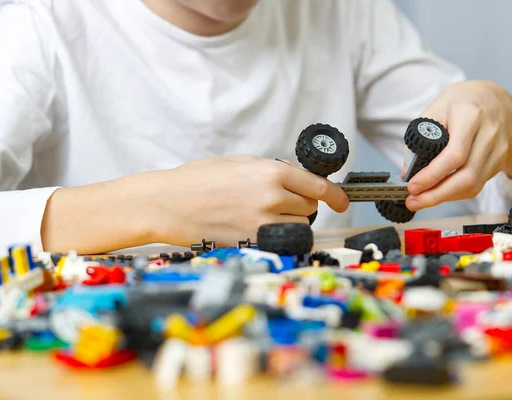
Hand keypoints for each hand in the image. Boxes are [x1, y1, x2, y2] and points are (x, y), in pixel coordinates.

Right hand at [42, 156, 348, 253]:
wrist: (168, 203)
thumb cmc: (197, 180)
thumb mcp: (239, 162)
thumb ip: (272, 170)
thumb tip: (296, 179)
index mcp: (270, 172)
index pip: (317, 186)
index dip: (335, 195)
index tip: (342, 201)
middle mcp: (271, 198)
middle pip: (309, 207)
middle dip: (301, 204)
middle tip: (280, 202)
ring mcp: (262, 223)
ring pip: (299, 226)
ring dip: (291, 221)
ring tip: (265, 215)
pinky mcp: (252, 243)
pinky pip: (281, 241)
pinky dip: (278, 236)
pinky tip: (259, 228)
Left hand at [403, 80, 511, 211]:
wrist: (493, 99)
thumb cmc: (459, 104)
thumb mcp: (434, 111)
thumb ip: (419, 139)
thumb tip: (408, 172)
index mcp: (470, 116)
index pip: (454, 154)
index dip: (432, 175)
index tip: (413, 186)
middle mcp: (489, 134)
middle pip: (467, 176)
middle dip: (437, 195)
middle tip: (414, 202)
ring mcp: (498, 150)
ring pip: (473, 185)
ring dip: (444, 198)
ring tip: (421, 200)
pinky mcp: (499, 162)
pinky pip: (477, 184)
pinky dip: (456, 193)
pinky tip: (440, 192)